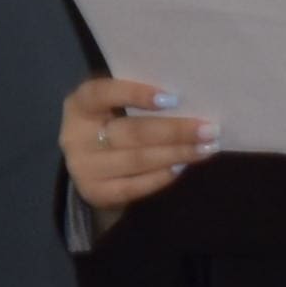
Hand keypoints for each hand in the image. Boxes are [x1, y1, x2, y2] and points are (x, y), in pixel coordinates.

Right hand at [62, 72, 210, 214]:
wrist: (89, 166)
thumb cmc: (109, 125)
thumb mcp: (110, 107)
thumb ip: (135, 101)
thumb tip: (186, 100)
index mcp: (79, 106)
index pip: (102, 93)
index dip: (135, 93)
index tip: (173, 98)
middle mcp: (75, 136)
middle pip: (131, 132)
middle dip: (175, 131)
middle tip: (209, 129)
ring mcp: (84, 168)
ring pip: (137, 160)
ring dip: (176, 154)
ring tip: (205, 148)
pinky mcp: (95, 192)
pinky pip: (134, 186)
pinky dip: (161, 177)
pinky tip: (182, 168)